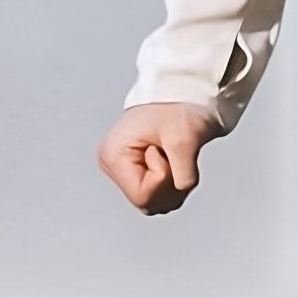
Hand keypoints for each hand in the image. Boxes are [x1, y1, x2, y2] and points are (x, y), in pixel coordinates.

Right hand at [98, 103, 220, 215]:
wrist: (183, 95)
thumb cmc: (177, 107)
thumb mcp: (183, 140)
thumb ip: (184, 175)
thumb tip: (181, 190)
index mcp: (113, 156)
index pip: (142, 196)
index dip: (162, 179)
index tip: (163, 150)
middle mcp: (114, 166)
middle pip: (148, 203)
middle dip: (170, 184)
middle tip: (171, 154)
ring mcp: (124, 171)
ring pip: (156, 203)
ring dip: (174, 184)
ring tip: (171, 154)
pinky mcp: (137, 173)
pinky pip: (160, 197)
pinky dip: (174, 184)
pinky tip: (172, 159)